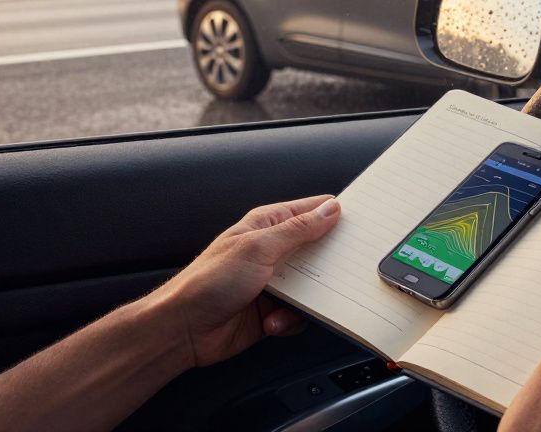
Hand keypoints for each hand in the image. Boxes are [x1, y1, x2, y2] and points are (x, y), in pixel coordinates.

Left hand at [144, 195, 340, 367]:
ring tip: (287, 304)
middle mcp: (272, 251)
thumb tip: (330, 209)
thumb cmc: (208, 282)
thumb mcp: (258, 248)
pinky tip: (272, 321)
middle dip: (328, 265)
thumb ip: (298, 230)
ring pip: (315, 286)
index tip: (358, 227)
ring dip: (307, 299)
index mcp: (267, 225)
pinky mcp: (273, 309)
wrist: (183, 330)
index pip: (312, 211)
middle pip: (319, 250)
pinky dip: (291, 320)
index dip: (336, 215)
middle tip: (333, 274)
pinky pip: (301, 313)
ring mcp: (274, 281)